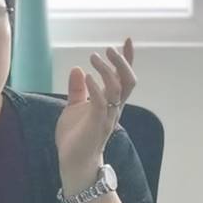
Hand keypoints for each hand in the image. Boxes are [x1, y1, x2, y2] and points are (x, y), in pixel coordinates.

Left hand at [55, 38, 136, 192]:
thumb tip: (77, 69)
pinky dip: (96, 88)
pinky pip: (101, 103)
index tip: (128, 40)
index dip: (127, 59)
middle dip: (122, 62)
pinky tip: (87, 76)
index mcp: (110, 102)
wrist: (73, 161)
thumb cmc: (76, 137)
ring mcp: (107, 116)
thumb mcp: (73, 108)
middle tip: (109, 49)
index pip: (123, 77)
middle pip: (128, 81)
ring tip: (93, 57)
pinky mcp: (97, 124)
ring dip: (107, 71)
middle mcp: (113, 108)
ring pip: (118, 89)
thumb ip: (77, 90)